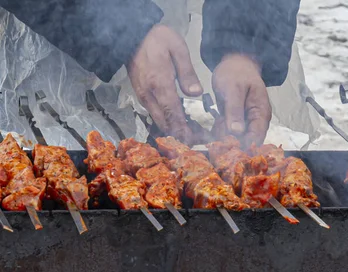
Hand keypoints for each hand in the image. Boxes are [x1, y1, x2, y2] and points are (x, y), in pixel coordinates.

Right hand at [127, 25, 202, 141]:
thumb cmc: (156, 39)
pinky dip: (165, 121)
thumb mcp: (177, 48)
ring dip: (172, 130)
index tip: (191, 140)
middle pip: (164, 121)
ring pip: (158, 119)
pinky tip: (177, 124)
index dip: (182, 128)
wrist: (131, 34)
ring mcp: (143, 95)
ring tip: (188, 136)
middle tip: (195, 142)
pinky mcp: (141, 94)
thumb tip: (196, 93)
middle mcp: (149, 93)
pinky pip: (153, 113)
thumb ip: (187, 72)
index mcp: (160, 83)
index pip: (172, 112)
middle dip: (179, 134)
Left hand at [212, 53, 271, 146]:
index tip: (227, 147)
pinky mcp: (236, 121)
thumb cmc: (236, 73)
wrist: (235, 63)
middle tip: (219, 130)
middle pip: (246, 141)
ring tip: (219, 122)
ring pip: (236, 139)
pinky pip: (229, 133)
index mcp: (261, 114)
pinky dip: (221, 130)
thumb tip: (236, 132)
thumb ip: (235, 111)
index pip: (256, 138)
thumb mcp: (233, 89)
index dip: (243, 145)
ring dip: (224, 135)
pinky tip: (217, 122)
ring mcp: (246, 122)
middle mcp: (256, 121)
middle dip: (231, 141)